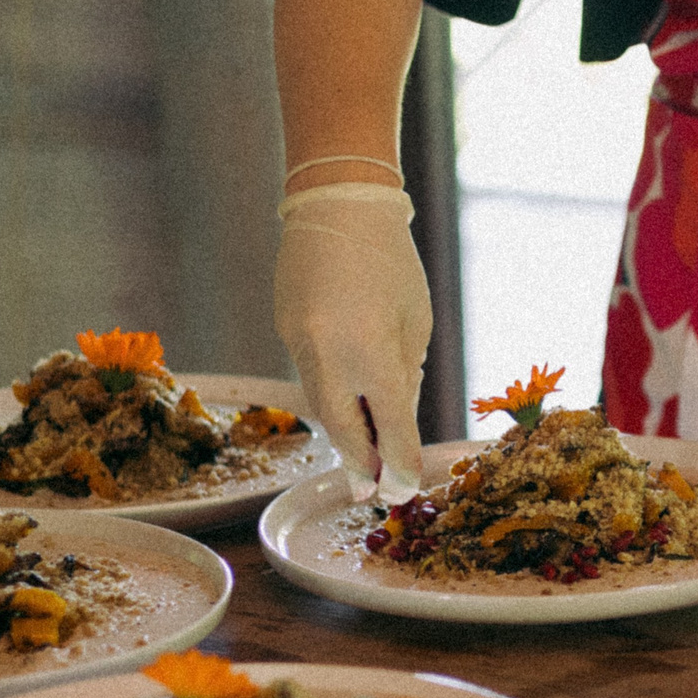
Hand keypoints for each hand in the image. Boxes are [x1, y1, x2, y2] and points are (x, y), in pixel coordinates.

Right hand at [273, 180, 430, 499]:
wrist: (336, 203)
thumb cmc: (390, 260)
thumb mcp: (413, 320)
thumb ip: (403, 374)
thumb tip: (394, 420)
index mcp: (368, 348)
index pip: (387, 422)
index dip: (397, 461)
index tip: (404, 490)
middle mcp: (326, 351)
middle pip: (341, 425)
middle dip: (358, 463)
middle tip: (370, 494)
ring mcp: (297, 341)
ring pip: (320, 402)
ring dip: (343, 433)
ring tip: (360, 461)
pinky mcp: (285, 329)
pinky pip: (310, 374)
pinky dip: (330, 394)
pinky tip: (345, 407)